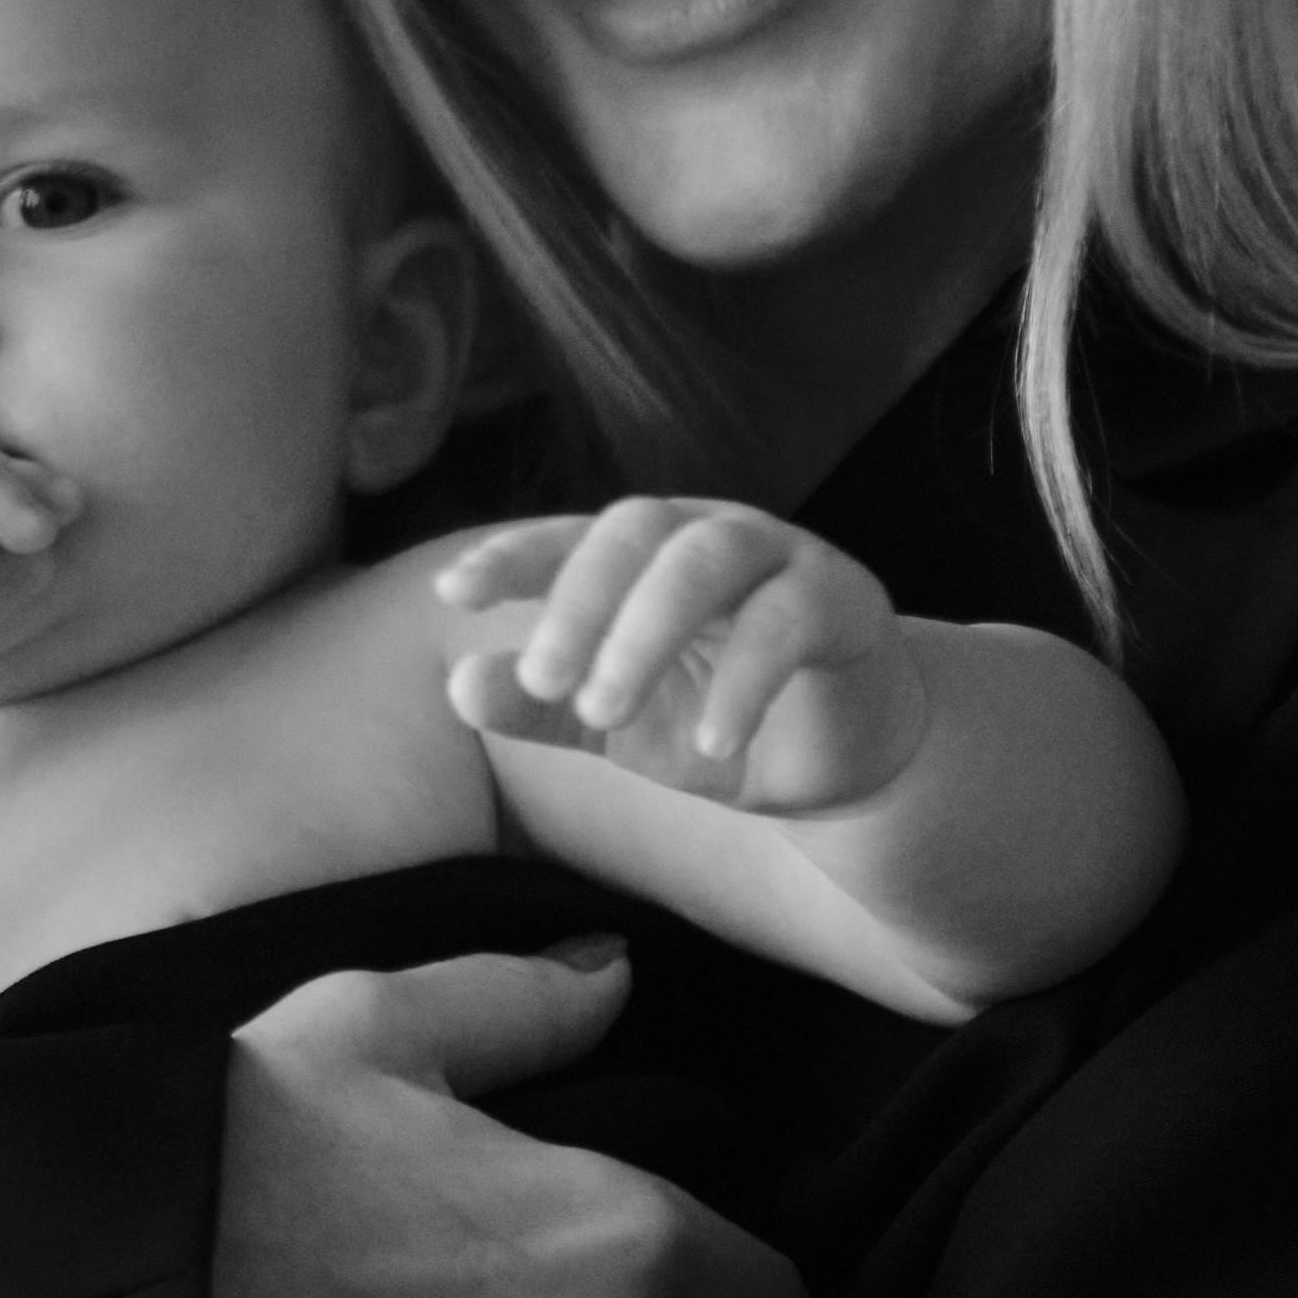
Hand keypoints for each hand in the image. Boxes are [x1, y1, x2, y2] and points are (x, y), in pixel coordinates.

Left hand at [435, 501, 929, 817]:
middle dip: (578, 604)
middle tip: (541, 679)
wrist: (836, 765)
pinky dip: (742, 682)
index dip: (512, 557)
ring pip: (703, 560)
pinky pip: (784, 623)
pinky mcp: (841, 599)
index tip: (456, 593)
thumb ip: (542, 709)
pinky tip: (713, 743)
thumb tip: (458, 688)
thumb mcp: (616, 729)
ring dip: (644, 632)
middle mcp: (706, 533)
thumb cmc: (716, 725)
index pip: (569, 539)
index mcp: (643, 555)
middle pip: (633, 532)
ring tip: (605, 709)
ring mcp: (778, 556)